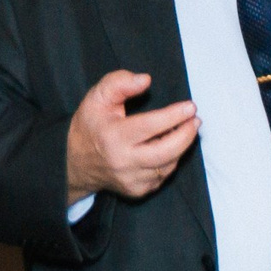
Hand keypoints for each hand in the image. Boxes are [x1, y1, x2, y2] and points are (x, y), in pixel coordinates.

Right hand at [65, 70, 198, 202]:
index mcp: (113, 137)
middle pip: (167, 151)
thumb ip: (119, 83)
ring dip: (182, 146)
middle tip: (195, 120)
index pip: (151, 126)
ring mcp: (131, 180)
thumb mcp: (97, 98)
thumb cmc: (90, 126)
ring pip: (168, 165)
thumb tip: (145, 80)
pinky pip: (163, 175)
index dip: (174, 115)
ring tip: (187, 129)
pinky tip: (171, 146)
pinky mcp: (137, 191)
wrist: (76, 163)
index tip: (190, 106)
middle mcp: (123, 162)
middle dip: (186, 134)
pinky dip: (171, 159)